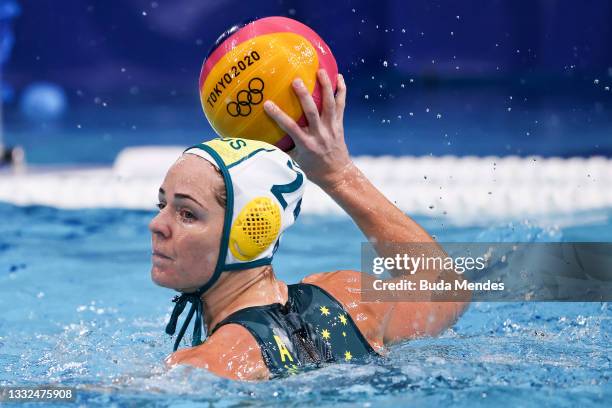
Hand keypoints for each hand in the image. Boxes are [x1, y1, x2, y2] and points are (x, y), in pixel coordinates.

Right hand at [263, 69, 354, 189]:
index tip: (267, 104)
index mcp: (306, 145)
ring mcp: (331, 128)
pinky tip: (340, 77)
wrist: (338, 175)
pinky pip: (341, 105)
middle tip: (296, 80)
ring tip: (321, 70)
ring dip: (326, 87)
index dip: (279, 116)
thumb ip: (281, 151)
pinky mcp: (339, 124)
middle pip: (312, 112)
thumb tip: (261, 140)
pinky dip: (341, 91)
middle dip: (304, 96)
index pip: (291, 128)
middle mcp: (319, 135)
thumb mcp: (295, 163)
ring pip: (329, 105)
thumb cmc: (313, 170)